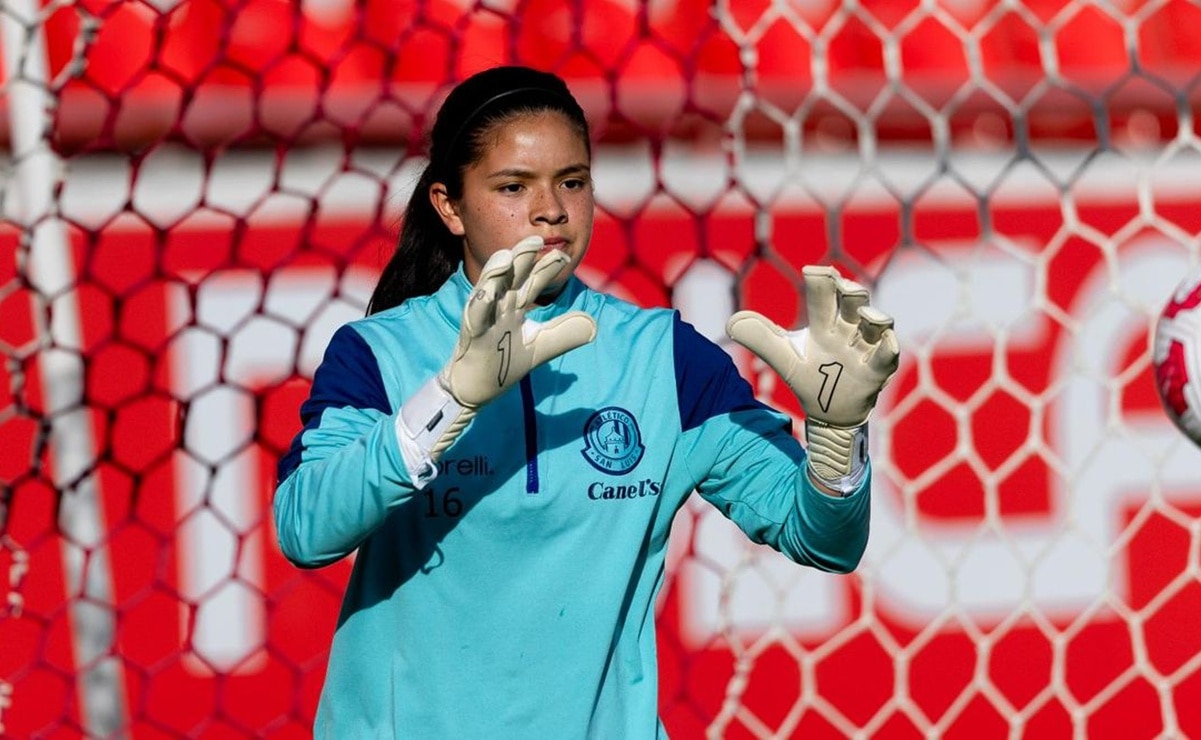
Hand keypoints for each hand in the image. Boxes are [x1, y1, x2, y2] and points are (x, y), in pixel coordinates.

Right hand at [440, 236, 596, 407]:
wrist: (475, 390)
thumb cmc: (504, 363)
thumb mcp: (541, 347)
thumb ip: (564, 333)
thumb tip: (593, 325)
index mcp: (515, 305)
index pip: (533, 281)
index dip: (547, 268)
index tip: (563, 255)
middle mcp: (499, 306)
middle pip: (511, 277)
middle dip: (522, 257)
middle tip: (535, 239)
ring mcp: (483, 319)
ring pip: (488, 289)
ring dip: (496, 272)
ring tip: (507, 256)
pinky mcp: (471, 335)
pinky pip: (475, 316)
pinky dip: (480, 304)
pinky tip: (487, 293)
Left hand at [726, 265, 898, 487]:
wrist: (829, 412)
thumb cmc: (809, 375)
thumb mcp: (783, 358)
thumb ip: (760, 338)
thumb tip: (729, 322)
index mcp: (825, 323)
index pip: (827, 294)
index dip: (824, 280)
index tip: (814, 271)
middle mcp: (848, 331)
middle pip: (854, 301)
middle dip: (851, 290)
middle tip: (841, 284)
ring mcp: (866, 350)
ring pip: (878, 324)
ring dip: (872, 316)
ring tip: (863, 315)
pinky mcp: (877, 372)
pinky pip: (888, 356)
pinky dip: (889, 348)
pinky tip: (886, 343)